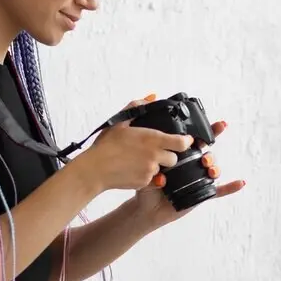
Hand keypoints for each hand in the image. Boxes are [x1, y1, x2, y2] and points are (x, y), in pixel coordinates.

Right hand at [76, 99, 193, 193]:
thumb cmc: (105, 146)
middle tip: (155, 151)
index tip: (184, 140)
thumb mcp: (119, 122)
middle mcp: (154, 156)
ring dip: (156, 165)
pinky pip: (152, 179)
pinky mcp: (145, 183)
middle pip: (174, 158)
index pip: (181, 143)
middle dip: (168, 155)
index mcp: (152, 139)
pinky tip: (133, 169)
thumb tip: (151, 98)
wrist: (95, 169)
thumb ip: (137, 107)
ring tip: (139, 160)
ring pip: (162, 169)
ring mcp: (150, 171)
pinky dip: (146, 175)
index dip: (185, 141)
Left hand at [125, 96, 244, 230]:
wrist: (146, 208)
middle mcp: (192, 166)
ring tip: (209, 168)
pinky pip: (219, 191)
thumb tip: (154, 151)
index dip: (210, 132)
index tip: (220, 125)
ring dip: (215, 167)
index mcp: (182, 156)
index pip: (197, 141)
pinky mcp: (202, 194)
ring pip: (213, 170)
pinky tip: (240, 183)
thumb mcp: (146, 168)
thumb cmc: (146, 186)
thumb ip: (150, 158)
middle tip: (203, 156)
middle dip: (209, 153)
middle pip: (208, 154)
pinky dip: (230, 187)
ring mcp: (199, 179)